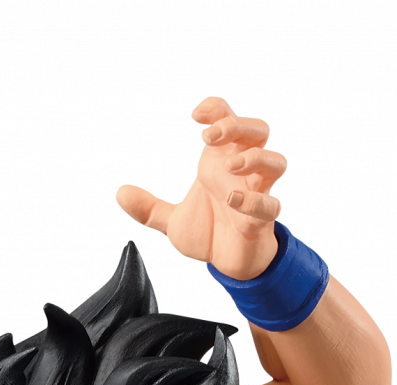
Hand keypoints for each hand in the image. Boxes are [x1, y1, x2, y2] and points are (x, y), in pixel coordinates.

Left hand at [116, 96, 286, 280]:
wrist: (226, 263)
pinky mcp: (262, 219)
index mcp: (220, 161)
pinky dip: (254, 200)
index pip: (227, 119)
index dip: (216, 109)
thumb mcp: (172, 221)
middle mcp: (241, 172)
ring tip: (231, 167)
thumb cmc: (208, 231)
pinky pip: (270, 204)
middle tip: (210, 138)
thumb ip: (148, 208)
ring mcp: (256, 193)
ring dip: (255, 158)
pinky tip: (233, 200)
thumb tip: (121, 193)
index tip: (196, 116)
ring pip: (275, 161)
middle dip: (237, 126)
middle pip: (257, 130)